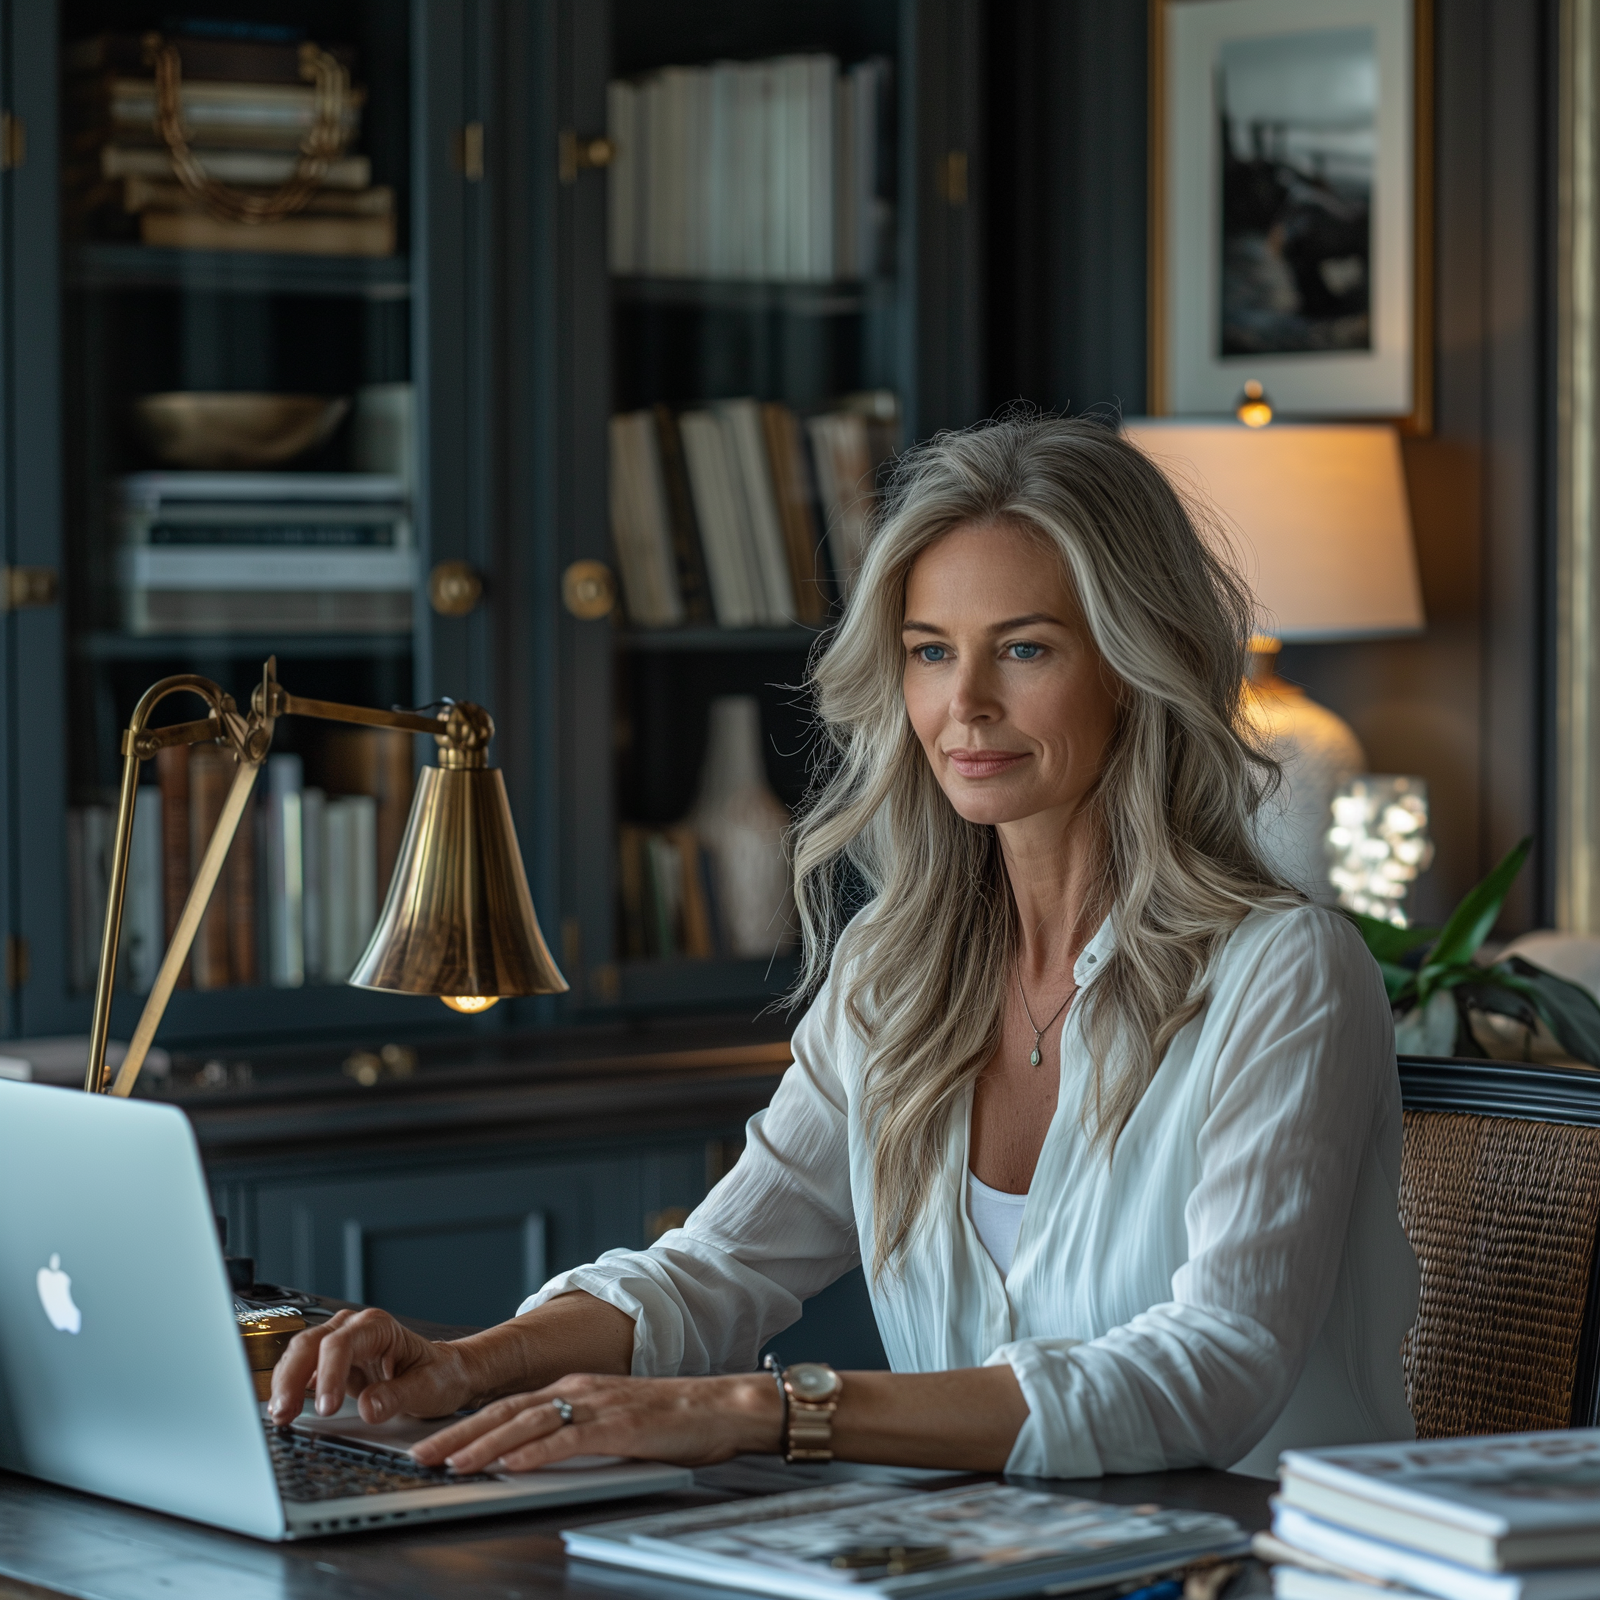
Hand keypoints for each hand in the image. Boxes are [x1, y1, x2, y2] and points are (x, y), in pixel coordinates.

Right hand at [267, 1307, 474, 1426]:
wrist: (443, 1374)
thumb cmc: (438, 1375)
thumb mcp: (427, 1388)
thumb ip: (398, 1397)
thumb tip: (369, 1408)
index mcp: (377, 1327)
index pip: (341, 1345)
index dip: (328, 1375)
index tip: (326, 1407)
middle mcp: (353, 1329)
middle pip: (310, 1345)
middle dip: (292, 1378)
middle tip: (285, 1413)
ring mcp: (338, 1344)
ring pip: (299, 1355)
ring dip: (284, 1384)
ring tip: (279, 1416)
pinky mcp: (330, 1364)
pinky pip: (301, 1370)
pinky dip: (288, 1388)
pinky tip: (283, 1410)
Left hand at [409, 1372, 781, 1472]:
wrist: (723, 1407)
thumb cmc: (673, 1422)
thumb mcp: (612, 1425)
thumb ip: (574, 1435)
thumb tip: (528, 1459)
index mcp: (575, 1390)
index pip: (508, 1407)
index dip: (466, 1425)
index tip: (432, 1444)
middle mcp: (579, 1391)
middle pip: (505, 1412)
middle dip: (457, 1434)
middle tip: (418, 1455)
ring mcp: (597, 1406)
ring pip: (527, 1424)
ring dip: (483, 1445)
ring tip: (450, 1464)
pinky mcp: (618, 1427)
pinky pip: (568, 1439)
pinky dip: (535, 1451)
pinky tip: (511, 1463)